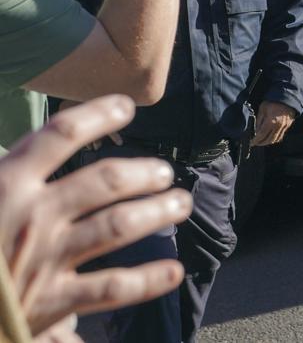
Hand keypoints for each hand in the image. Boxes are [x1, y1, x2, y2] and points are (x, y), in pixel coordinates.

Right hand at [0, 95, 192, 336]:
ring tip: (180, 203)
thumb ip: (14, 172)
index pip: (60, 135)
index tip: (126, 107)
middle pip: (105, 181)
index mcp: (8, 182)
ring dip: (157, 212)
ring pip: (118, 225)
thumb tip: (35, 150)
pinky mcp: (51, 299)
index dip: (97, 115)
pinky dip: (147, 279)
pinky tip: (174, 272)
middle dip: (142, 173)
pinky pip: (111, 287)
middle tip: (165, 173)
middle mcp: (33, 214)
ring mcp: (46, 256)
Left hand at [251, 101, 296, 146]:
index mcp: (271, 121)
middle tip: (255, 143)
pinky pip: (280, 136)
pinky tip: (269, 138)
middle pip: (268, 140)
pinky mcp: (287, 127)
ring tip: (261, 141)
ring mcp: (283, 127)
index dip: (255, 140)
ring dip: (267, 142)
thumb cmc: (273, 102)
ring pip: (275, 140)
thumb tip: (255, 130)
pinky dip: (274, 139)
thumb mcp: (262, 109)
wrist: (286, 98)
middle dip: (260, 143)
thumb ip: (259, 120)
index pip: (261, 135)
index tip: (251, 142)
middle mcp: (278, 126)